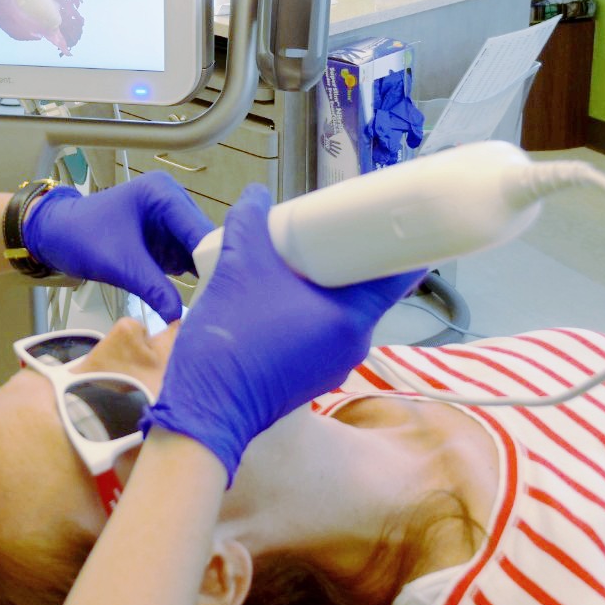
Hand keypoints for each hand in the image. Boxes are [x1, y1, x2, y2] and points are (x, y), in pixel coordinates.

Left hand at [22, 172, 214, 325]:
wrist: (54, 236)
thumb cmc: (80, 237)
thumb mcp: (120, 264)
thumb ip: (153, 287)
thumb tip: (180, 316)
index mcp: (163, 194)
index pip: (199, 228)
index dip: (214, 258)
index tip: (227, 290)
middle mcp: (173, 203)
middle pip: (204, 240)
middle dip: (212, 269)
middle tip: (223, 302)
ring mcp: (170, 222)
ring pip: (199, 253)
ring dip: (204, 276)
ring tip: (216, 303)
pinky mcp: (165, 240)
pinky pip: (186, 261)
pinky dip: (191, 279)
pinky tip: (202, 299)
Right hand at [139, 185, 423, 481]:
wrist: (206, 409)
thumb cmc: (231, 341)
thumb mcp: (238, 265)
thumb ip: (249, 222)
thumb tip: (257, 195)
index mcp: (350, 318)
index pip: (397, 276)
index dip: (398, 244)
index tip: (391, 221)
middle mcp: (352, 344)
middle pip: (368, 290)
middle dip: (353, 258)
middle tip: (331, 230)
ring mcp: (334, 365)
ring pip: (345, 312)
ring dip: (329, 286)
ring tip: (300, 260)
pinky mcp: (312, 376)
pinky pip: (325, 332)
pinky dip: (313, 311)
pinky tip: (284, 296)